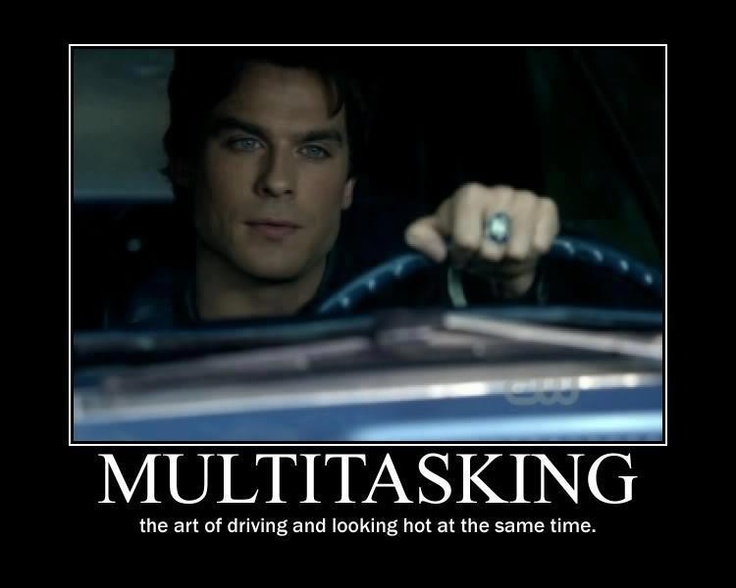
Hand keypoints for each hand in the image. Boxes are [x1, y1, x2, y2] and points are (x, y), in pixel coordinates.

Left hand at [404, 183, 559, 297]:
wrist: (497, 245)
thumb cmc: (463, 240)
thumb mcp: (433, 238)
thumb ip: (419, 238)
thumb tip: (438, 251)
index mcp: (469, 195)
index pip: (467, 240)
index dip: (464, 256)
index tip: (463, 255)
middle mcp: (499, 191)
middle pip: (492, 248)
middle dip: (487, 261)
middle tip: (485, 256)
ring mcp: (525, 198)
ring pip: (518, 249)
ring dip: (509, 261)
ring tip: (503, 255)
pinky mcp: (547, 208)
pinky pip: (542, 240)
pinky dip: (533, 253)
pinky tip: (526, 248)